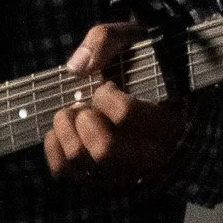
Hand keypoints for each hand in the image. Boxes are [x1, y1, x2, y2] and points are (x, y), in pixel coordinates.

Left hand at [43, 22, 186, 190]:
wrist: (158, 98)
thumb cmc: (145, 68)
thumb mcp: (134, 39)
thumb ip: (107, 40)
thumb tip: (77, 67)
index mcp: (167, 124)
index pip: (125, 116)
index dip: (105, 96)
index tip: (106, 87)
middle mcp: (151, 158)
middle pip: (103, 150)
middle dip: (82, 120)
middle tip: (82, 105)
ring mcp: (126, 176)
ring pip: (82, 164)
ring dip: (64, 132)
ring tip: (69, 114)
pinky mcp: (102, 183)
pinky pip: (67, 176)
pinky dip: (54, 150)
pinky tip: (60, 131)